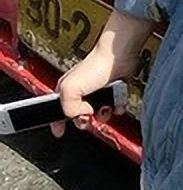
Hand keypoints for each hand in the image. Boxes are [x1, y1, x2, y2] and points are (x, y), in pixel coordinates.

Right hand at [52, 9, 153, 136]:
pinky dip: (117, 107)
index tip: (59, 132)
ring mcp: (98, 91)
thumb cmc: (94, 68)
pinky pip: (115, 107)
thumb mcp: (70, 89)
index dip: (57, 122)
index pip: (57, 110)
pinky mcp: (114, 90)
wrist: (118, 57)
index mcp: (66, 91)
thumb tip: (80, 116)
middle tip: (88, 117)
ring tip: (106, 106)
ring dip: (103, 114)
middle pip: (80, 115)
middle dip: (84, 119)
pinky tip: (117, 103)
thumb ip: (69, 108)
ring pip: (99, 113)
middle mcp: (81, 92)